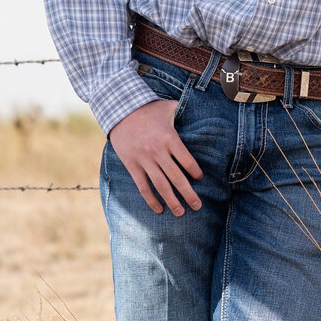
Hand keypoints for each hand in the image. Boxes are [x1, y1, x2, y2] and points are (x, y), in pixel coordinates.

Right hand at [109, 99, 203, 215]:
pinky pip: (143, 186)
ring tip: (181, 213)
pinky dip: (150, 200)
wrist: (120, 110)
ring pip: (160, 185)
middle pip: (176, 177)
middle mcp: (158, 151)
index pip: (187, 160)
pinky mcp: (132, 165)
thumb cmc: (148, 109)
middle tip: (198, 206)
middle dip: (188, 194)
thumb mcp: (168, 107)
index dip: (195, 171)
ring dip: (172, 201)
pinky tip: (159, 209)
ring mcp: (144, 159)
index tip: (200, 178)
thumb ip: (184, 111)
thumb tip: (200, 108)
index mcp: (169, 138)